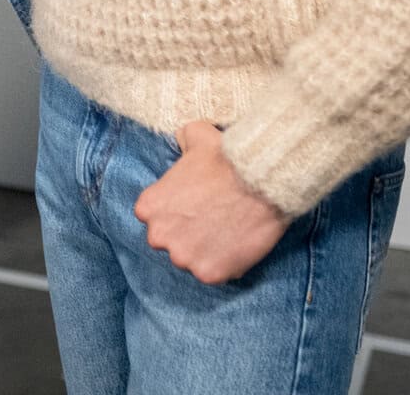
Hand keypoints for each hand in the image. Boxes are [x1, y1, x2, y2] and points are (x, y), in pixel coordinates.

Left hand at [133, 123, 288, 283]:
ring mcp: (184, 258)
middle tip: (212, 222)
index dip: (177, 213)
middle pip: (170, 241)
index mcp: (148, 207)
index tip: (195, 207)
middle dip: (187, 235)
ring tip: (227, 233)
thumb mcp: (195, 135)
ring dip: (206, 252)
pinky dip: (226, 265)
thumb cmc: (227, 157)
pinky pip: (215, 274)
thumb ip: (182, 139)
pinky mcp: (209, 274)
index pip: (155, 217)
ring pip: (192, 260)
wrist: (260, 182)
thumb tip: (182, 141)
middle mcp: (159, 235)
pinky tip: (238, 245)